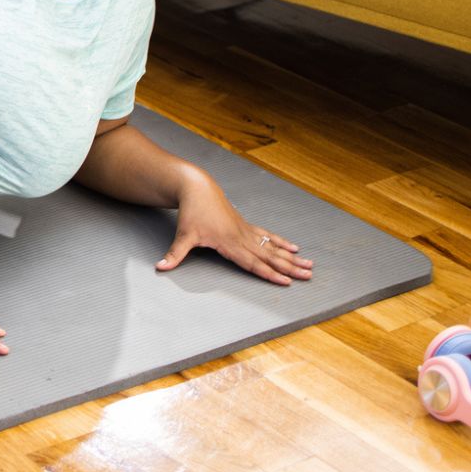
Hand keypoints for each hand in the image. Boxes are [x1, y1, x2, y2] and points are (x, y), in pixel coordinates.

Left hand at [157, 178, 314, 284]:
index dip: (269, 273)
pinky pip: (268, 236)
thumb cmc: (191, 213)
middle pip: (270, 257)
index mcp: (229, 243)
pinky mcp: (246, 226)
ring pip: (273, 248)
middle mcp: (242, 238)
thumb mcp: (183, 235)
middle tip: (308, 276)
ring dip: (292, 258)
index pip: (253, 263)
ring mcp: (246, 231)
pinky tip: (294, 248)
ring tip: (310, 265)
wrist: (198, 189)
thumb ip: (175, 254)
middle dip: (290, 268)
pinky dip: (282, 243)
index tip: (285, 282)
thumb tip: (160, 268)